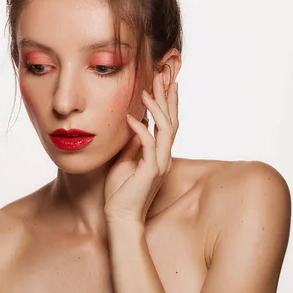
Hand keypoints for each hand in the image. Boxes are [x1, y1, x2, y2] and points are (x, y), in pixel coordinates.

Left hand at [104, 76, 178, 223]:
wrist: (121, 218)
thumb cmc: (120, 192)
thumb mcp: (125, 161)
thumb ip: (132, 145)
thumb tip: (132, 124)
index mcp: (159, 154)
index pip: (167, 123)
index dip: (167, 102)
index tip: (165, 81)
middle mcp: (164, 157)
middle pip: (172, 120)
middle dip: (167, 96)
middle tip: (164, 74)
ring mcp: (159, 164)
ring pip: (166, 129)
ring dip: (157, 108)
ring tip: (146, 90)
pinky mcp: (150, 172)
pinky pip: (149, 145)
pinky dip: (140, 129)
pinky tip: (130, 117)